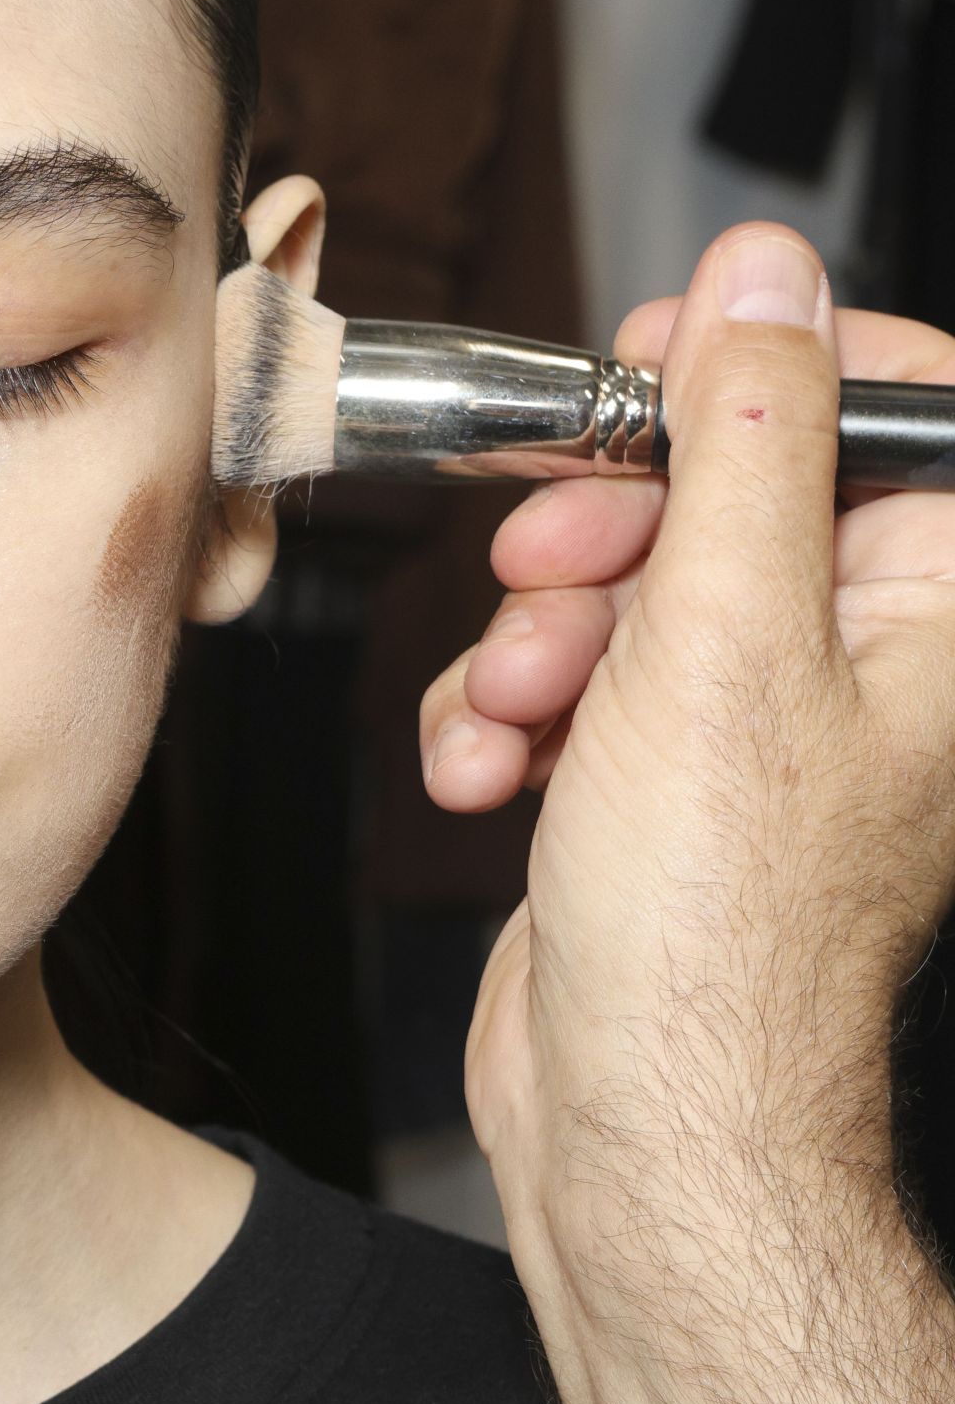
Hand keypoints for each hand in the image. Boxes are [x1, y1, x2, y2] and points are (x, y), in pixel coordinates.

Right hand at [420, 224, 954, 1286]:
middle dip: (608, 527)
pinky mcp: (657, 779)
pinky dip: (513, 717)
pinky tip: (493, 778)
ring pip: (626, 580)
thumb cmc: (715, 930)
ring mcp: (757, 724)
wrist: (638, 1127)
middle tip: (557, 566)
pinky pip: (574, 681)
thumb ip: (752, 432)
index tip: (657, 369)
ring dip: (539, 635)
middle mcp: (864, 658)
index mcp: (937, 608)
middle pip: (726, 484)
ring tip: (524, 715)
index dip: (760, 363)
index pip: (888, 400)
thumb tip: (769, 276)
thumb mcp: (728, 632)